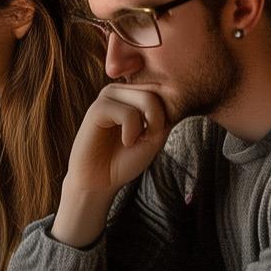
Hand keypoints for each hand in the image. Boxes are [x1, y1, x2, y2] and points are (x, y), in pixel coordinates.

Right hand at [54, 84, 170, 245]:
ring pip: (148, 98)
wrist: (100, 181)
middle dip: (160, 120)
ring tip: (135, 141)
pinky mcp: (97, 108)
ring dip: (149, 126)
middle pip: (158, 91)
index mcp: (133, 93)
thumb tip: (172, 92)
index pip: (165, 89)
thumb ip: (164, 112)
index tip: (153, 134)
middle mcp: (121, 90)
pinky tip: (125, 142)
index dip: (168, 114)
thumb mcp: (155, 134)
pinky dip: (132, 132)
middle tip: (146, 139)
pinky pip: (128, 113)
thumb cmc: (125, 159)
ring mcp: (108, 96)